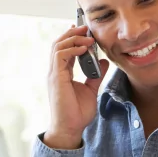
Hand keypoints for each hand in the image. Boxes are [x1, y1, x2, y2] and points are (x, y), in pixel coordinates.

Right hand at [45, 25, 108, 148]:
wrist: (70, 128)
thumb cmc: (78, 113)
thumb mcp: (91, 90)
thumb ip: (96, 75)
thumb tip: (104, 61)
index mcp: (62, 73)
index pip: (65, 50)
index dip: (73, 39)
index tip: (84, 31)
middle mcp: (55, 71)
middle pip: (59, 44)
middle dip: (72, 33)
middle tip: (86, 28)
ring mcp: (54, 74)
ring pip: (58, 46)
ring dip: (73, 39)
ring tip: (87, 36)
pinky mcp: (56, 78)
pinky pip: (60, 56)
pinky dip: (72, 49)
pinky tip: (85, 49)